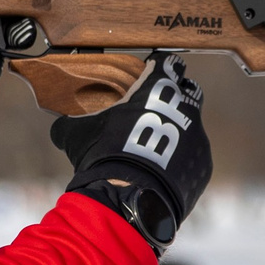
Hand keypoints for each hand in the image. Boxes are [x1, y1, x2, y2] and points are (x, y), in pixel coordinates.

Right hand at [50, 52, 211, 248]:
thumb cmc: (105, 157)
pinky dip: (182, 159)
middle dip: (176, 96)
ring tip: (158, 147)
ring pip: (193, 126)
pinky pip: (195, 156)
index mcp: (158, 90)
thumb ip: (73, 123)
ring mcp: (198, 138)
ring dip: (179, 131)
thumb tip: (61, 126)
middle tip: (158, 109)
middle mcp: (184, 109)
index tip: (154, 72)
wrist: (130, 199)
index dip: (161, 67)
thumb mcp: (79, 135)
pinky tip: (164, 171)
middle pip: (188, 92)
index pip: (169, 64)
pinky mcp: (203, 165)